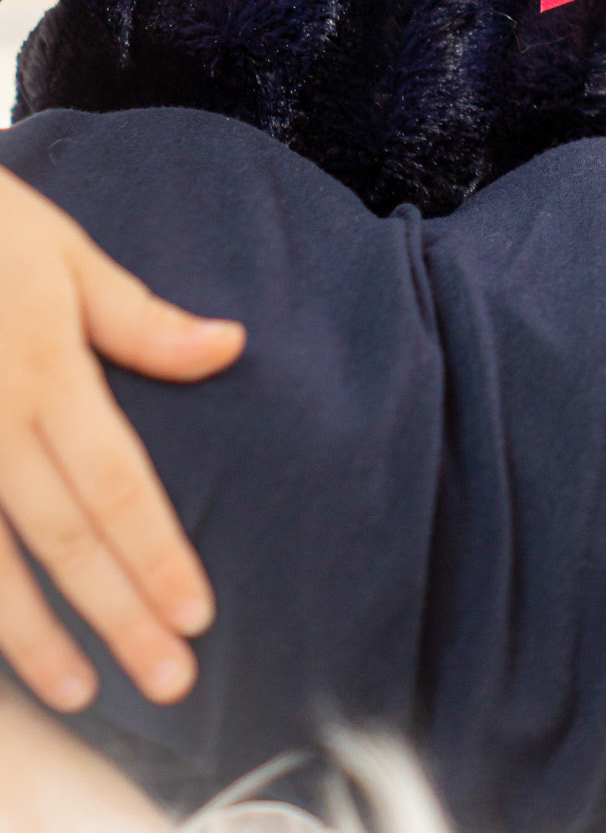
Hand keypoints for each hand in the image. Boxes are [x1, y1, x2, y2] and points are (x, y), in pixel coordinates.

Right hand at [0, 163, 244, 711]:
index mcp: (43, 370)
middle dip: (118, 616)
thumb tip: (229, 346)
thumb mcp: (62, 253)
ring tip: (81, 692)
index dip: (157, 553)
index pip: (115, 482)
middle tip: (170, 682)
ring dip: (34, 638)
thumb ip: (139, 318)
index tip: (197, 616)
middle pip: (63, 538)